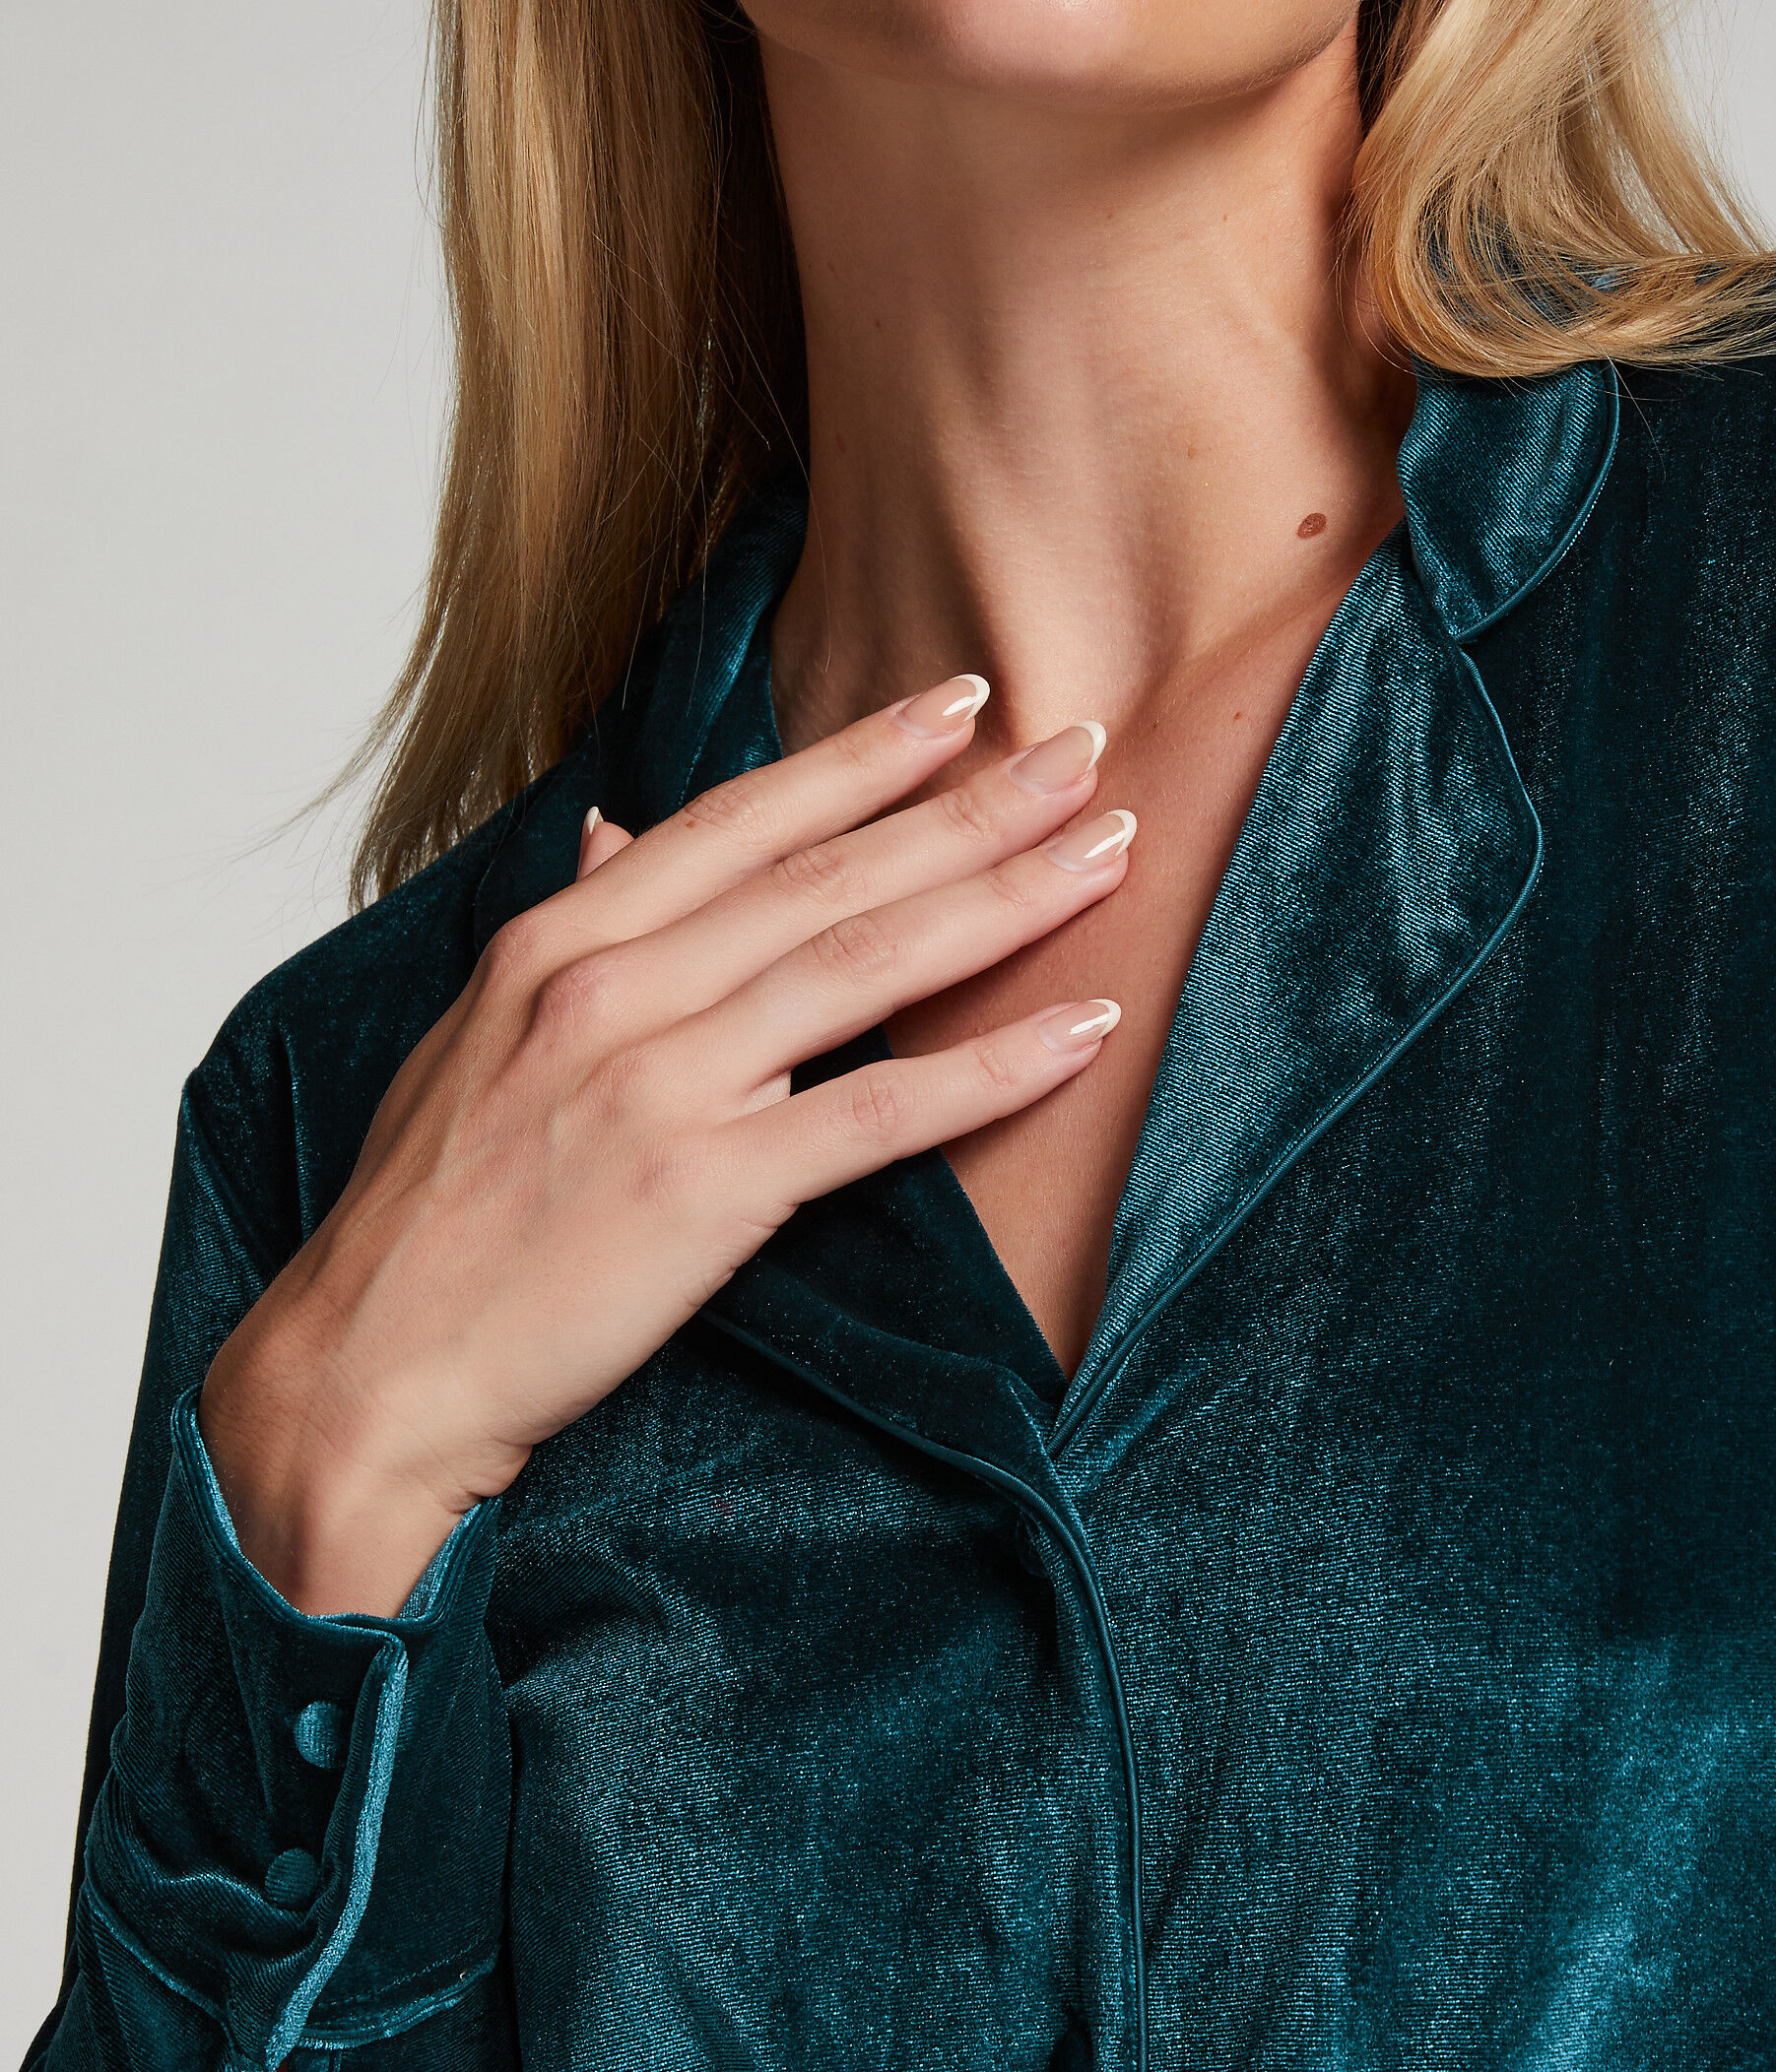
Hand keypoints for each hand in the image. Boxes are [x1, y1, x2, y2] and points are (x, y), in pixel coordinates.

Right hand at [198, 681, 1132, 1614]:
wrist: (370, 1369)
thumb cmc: (428, 1218)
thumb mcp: (477, 1042)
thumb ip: (572, 935)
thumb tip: (618, 836)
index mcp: (558, 945)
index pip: (741, 821)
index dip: (862, 758)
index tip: (965, 702)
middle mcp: (610, 990)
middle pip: (827, 874)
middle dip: (969, 805)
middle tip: (1085, 748)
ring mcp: (657, 1085)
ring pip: (864, 964)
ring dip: (1004, 899)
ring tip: (1108, 852)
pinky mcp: (703, 1190)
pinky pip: (878, 1115)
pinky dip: (991, 1070)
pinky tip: (1082, 1032)